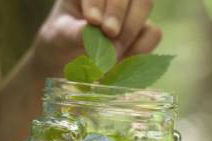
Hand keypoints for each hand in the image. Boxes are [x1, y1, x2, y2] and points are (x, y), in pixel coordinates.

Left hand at [30, 0, 161, 76]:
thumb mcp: (58, 37)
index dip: (98, 1)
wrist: (67, 64)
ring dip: (130, 30)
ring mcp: (131, 9)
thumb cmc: (59, 43)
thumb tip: (92, 31)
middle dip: (118, 12)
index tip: (93, 21)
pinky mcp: (143, 30)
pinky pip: (153, 33)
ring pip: (145, 4)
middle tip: (108, 34)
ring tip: (110, 52)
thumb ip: (73, 32)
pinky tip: (120, 60)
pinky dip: (140, 48)